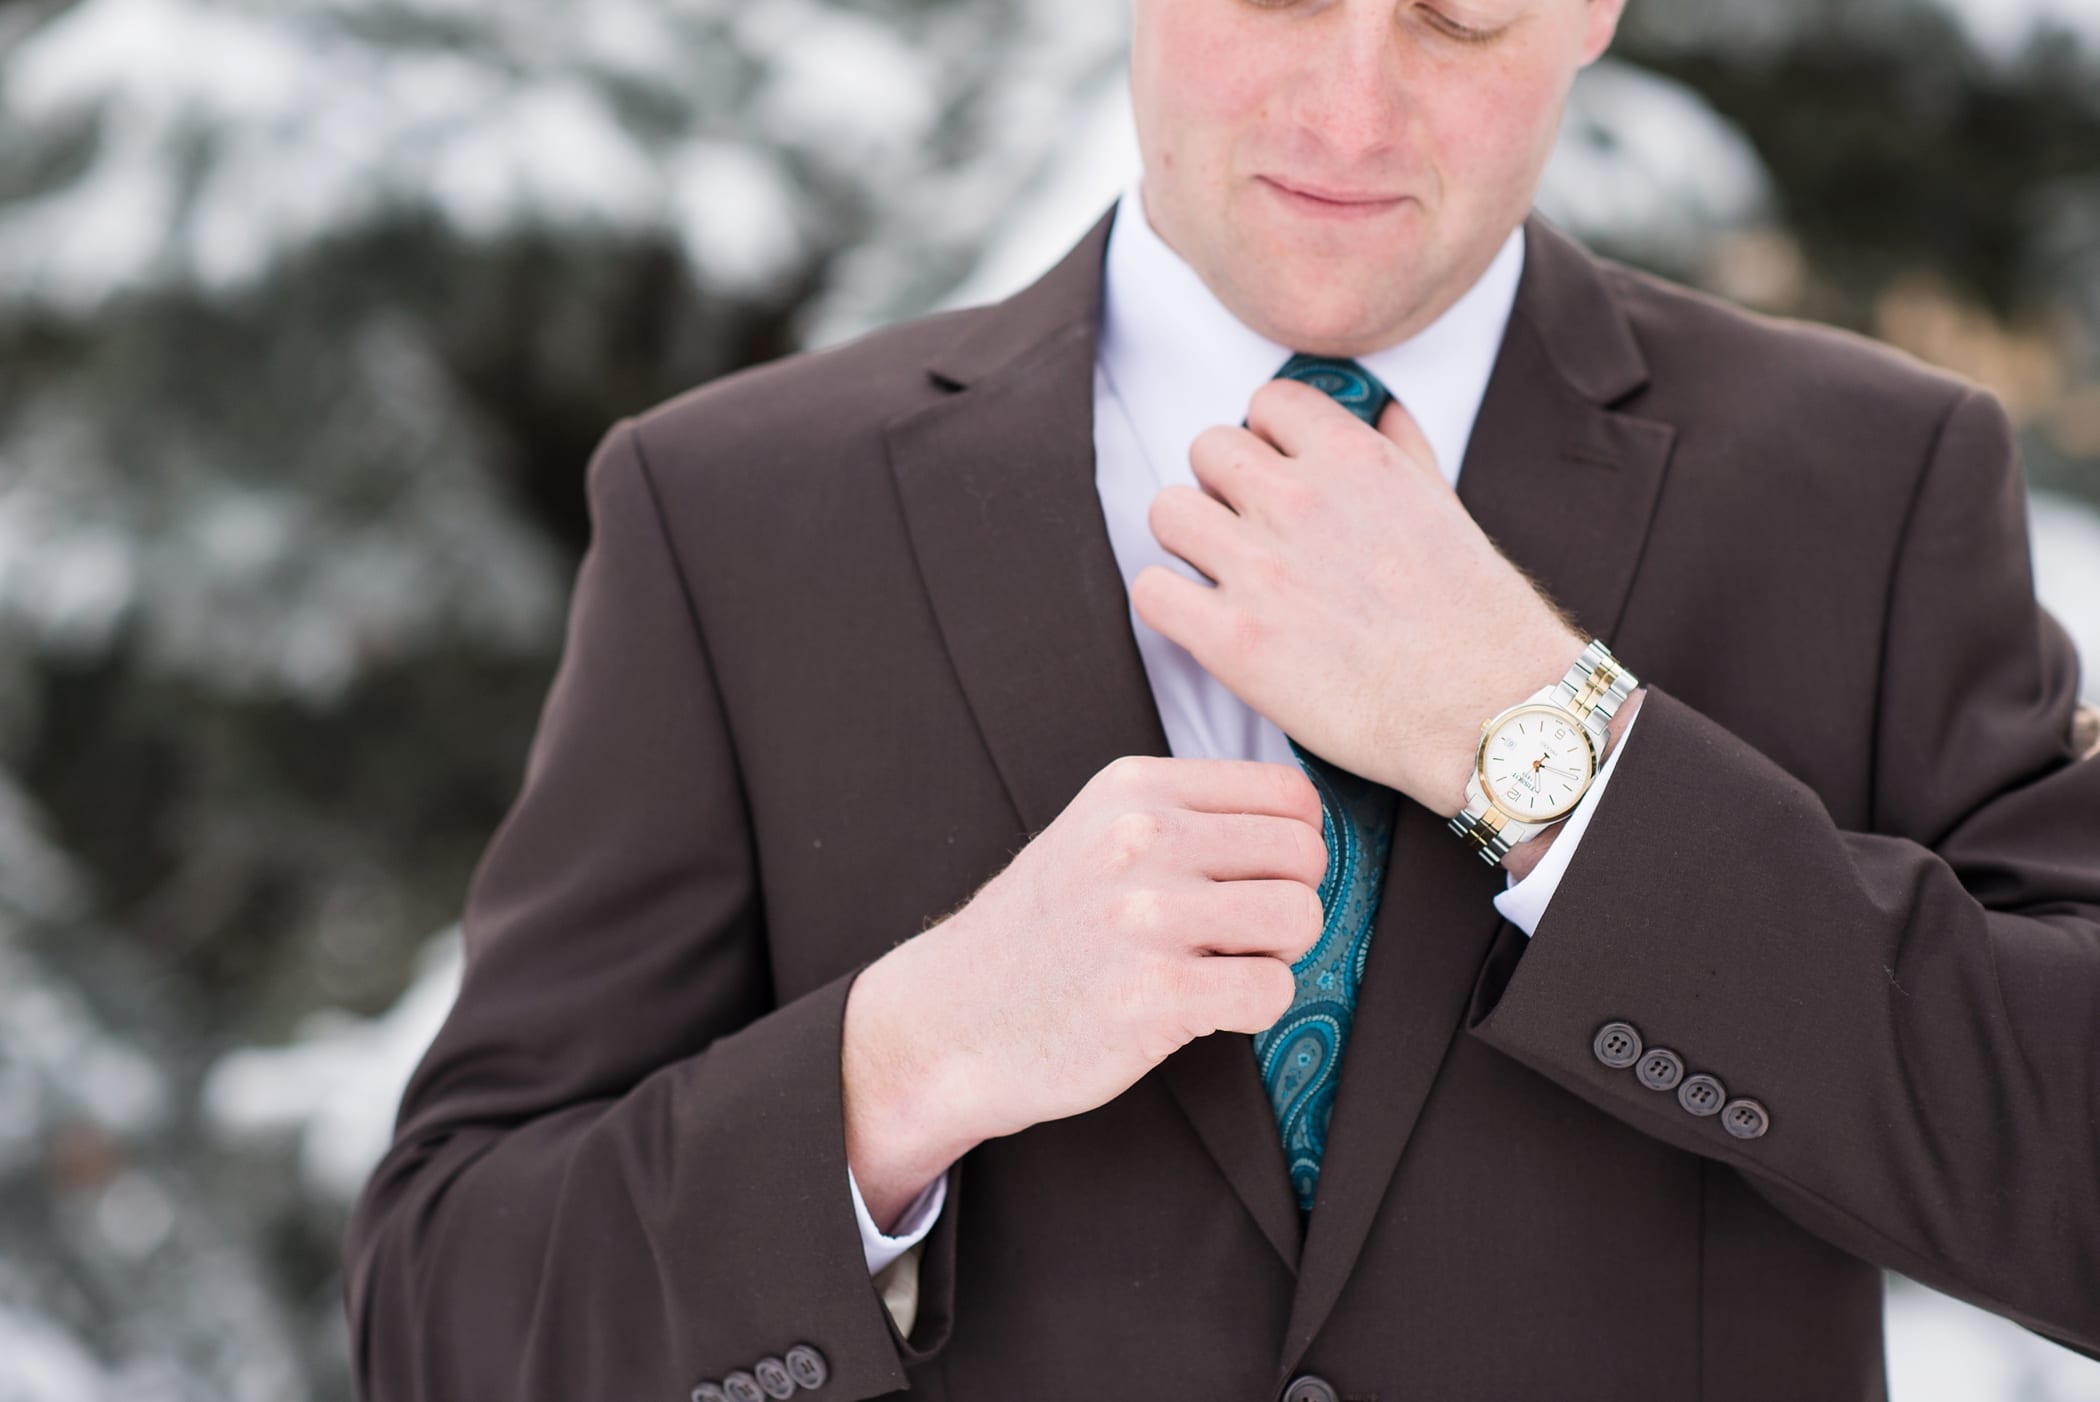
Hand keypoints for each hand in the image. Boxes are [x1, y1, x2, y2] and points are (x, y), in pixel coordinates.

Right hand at [841, 753, 1326, 1227]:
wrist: (950, 1021)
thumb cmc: (1039, 936)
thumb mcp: (1095, 835)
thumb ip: (1183, 817)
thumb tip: (1303, 828)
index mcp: (1133, 790)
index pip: (1288, 794)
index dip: (1293, 846)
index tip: (1254, 882)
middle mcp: (1140, 839)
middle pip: (1306, 855)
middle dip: (1289, 900)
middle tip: (1240, 936)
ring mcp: (1146, 916)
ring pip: (1301, 917)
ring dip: (1278, 955)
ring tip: (1224, 968)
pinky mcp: (1155, 994)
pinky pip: (1273, 990)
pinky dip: (1255, 1009)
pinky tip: (1204, 1010)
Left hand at [1131, 376, 1585, 818]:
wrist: (1489, 710)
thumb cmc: (1479, 617)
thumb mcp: (1448, 506)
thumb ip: (1405, 451)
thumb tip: (1382, 411)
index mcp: (1353, 458)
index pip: (1267, 403)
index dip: (1268, 439)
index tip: (1279, 474)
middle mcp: (1298, 500)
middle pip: (1206, 449)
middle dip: (1223, 486)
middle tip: (1248, 530)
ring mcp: (1260, 568)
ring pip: (1167, 511)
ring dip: (1188, 539)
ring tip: (1222, 573)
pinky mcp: (1232, 640)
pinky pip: (1152, 591)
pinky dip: (1169, 602)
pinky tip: (1204, 620)